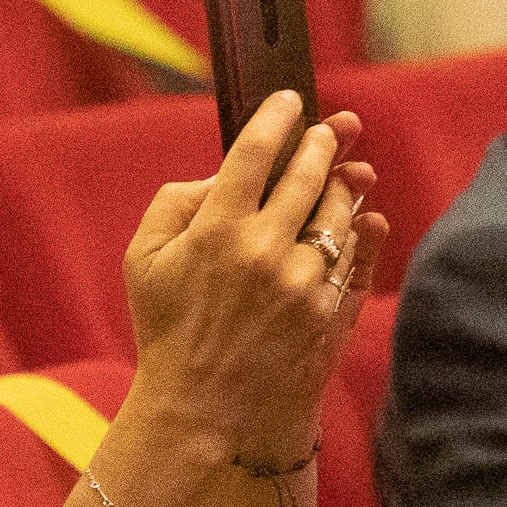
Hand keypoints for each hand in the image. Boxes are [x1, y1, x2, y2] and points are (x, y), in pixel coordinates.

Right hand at [116, 94, 385, 468]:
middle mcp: (265, 250)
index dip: (276, 118)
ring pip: (340, 214)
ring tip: (343, 176)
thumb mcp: (142, 258)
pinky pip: (354, 259)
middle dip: (323, 144)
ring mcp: (303, 283)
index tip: (290, 100)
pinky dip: (362, 234)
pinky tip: (364, 220)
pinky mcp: (328, 312)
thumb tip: (223, 174)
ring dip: (344, 187)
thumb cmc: (165, 328)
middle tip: (330, 131)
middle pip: (309, 175)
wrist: (199, 407)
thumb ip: (177, 202)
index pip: (255, 153)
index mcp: (216, 230)